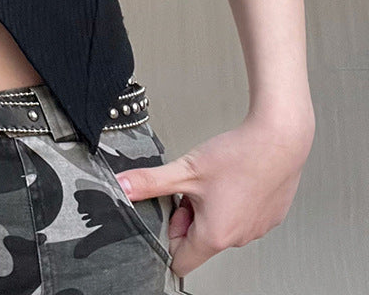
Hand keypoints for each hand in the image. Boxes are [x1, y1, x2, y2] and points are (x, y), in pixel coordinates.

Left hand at [113, 115, 314, 277]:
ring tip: (213, 179)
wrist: (279, 140)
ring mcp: (257, 229)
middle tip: (190, 187)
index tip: (169, 215)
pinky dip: (231, 201)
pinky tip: (231, 178)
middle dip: (187, 216)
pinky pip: (241, 217)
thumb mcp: (186, 169)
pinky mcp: (270, 217)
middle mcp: (238, 238)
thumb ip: (150, 182)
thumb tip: (121, 186)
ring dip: (209, 208)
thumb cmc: (238, 155)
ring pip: (220, 227)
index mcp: (215, 235)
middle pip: (199, 240)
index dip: (169, 239)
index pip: (181, 261)